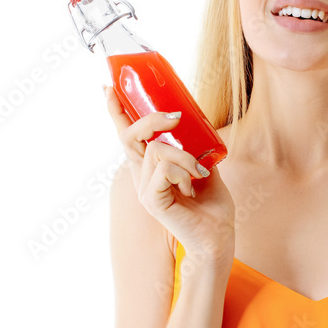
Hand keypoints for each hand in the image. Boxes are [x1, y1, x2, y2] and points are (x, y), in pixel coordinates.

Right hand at [104, 85, 235, 263]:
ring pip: (155, 149)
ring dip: (185, 155)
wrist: (217, 240)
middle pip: (130, 136)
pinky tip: (193, 186)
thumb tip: (197, 126)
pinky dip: (184, 170)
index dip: (117, 112)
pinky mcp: (152, 199)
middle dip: (150, 119)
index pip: (128, 137)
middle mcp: (143, 177)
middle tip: (175, 116)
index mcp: (152, 169)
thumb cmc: (212, 209)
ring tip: (199, 173)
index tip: (109, 88)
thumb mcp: (205, 170)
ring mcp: (145, 189)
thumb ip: (195, 150)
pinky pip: (164, 167)